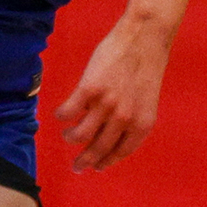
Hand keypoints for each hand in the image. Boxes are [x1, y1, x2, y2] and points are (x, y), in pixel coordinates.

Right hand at [54, 9, 174, 170]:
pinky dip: (61, 116)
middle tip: (76, 166)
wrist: (144, 38)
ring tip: (67, 135)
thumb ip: (131, 120)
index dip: (105, 162)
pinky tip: (60, 114)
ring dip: (71, 138)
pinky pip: (68, 112)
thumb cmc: (145, 67)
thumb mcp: (145, 101)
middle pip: (97, 149)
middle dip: (84, 161)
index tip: (96, 168)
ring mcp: (106, 104)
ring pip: (79, 135)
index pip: (120, 152)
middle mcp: (124, 119)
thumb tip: (107, 134)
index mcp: (142, 124)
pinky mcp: (89, 88)